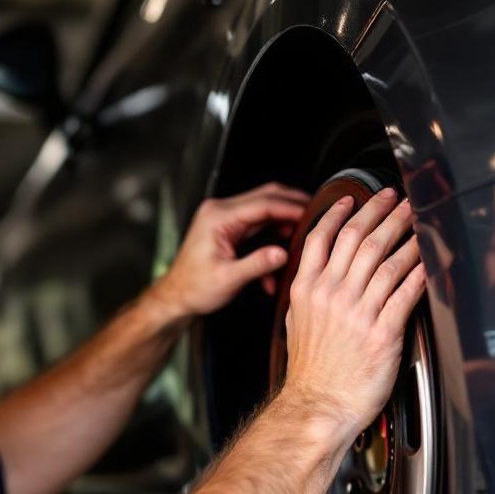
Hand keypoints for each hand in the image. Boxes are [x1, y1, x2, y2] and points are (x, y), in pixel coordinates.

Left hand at [152, 183, 309, 317]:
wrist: (176, 296)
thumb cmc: (194, 288)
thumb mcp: (228, 279)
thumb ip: (257, 264)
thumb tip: (283, 254)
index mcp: (218, 217)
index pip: (263, 204)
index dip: (291, 207)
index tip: (313, 212)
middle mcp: (220, 211)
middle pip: (265, 197)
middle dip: (292, 204)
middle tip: (317, 212)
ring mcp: (224, 217)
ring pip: (264, 209)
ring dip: (284, 220)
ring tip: (304, 232)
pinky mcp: (228, 227)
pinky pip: (257, 224)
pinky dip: (271, 236)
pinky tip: (279, 256)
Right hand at [279, 189, 425, 444]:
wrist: (318, 406)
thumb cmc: (310, 373)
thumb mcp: (295, 324)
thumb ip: (307, 296)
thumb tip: (315, 276)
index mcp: (307, 290)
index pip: (322, 238)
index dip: (341, 214)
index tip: (354, 199)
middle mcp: (331, 295)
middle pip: (358, 240)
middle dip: (381, 213)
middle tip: (396, 199)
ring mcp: (357, 311)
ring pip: (385, 260)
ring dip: (404, 236)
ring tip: (416, 219)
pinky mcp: (382, 331)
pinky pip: (405, 292)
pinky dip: (419, 272)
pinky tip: (429, 258)